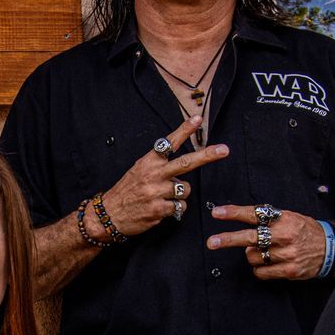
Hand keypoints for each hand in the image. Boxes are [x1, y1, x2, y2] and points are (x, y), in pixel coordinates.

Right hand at [94, 116, 229, 236]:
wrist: (109, 214)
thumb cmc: (127, 191)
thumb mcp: (138, 170)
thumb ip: (158, 164)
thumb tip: (182, 164)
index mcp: (149, 162)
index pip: (169, 143)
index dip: (184, 130)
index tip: (197, 119)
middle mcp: (154, 174)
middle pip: (186, 162)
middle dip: (207, 155)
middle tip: (224, 150)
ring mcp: (157, 192)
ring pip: (186, 189)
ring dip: (180, 195)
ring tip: (164, 197)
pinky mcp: (159, 209)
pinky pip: (180, 207)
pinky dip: (176, 209)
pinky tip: (163, 209)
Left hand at [206, 205, 330, 279]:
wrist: (330, 248)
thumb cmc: (305, 231)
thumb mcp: (290, 217)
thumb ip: (268, 219)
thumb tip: (242, 222)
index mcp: (284, 219)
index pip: (255, 214)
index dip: (234, 213)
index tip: (217, 213)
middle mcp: (285, 236)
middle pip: (250, 238)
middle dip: (228, 240)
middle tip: (212, 242)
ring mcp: (287, 254)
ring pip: (253, 256)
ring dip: (252, 254)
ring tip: (265, 251)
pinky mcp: (288, 270)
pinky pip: (260, 272)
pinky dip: (259, 268)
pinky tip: (269, 263)